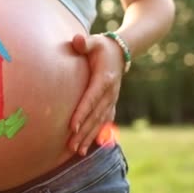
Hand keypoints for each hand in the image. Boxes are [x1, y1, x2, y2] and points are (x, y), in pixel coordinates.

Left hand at [67, 33, 124, 155]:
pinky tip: (90, 147)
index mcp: (104, 79)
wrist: (122, 52)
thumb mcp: (95, 41)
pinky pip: (104, 122)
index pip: (91, 99)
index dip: (82, 113)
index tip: (72, 126)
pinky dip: (97, 134)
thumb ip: (85, 42)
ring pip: (100, 122)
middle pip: (95, 116)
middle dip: (83, 132)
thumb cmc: (102, 46)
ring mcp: (112, 100)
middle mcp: (110, 93)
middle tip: (71, 146)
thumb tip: (76, 40)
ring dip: (89, 137)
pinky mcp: (111, 104)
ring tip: (78, 152)